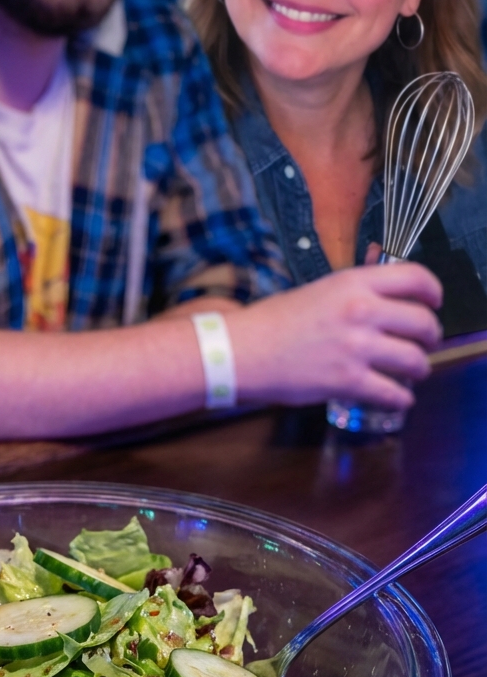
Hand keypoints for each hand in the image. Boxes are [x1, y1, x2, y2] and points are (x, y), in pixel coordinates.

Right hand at [225, 262, 442, 408]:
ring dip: (420, 369)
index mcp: (354, 283)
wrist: (242, 350)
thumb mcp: (320, 291)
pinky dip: (401, 398)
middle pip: (424, 322)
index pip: (416, 278)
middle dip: (431, 336)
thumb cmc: (273, 321)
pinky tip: (397, 397)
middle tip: (425, 343)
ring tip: (413, 372)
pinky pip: (393, 393)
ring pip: (416, 361)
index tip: (434, 302)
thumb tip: (385, 303)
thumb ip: (355, 293)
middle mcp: (361, 311)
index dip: (434, 292)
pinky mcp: (347, 381)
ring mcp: (356, 347)